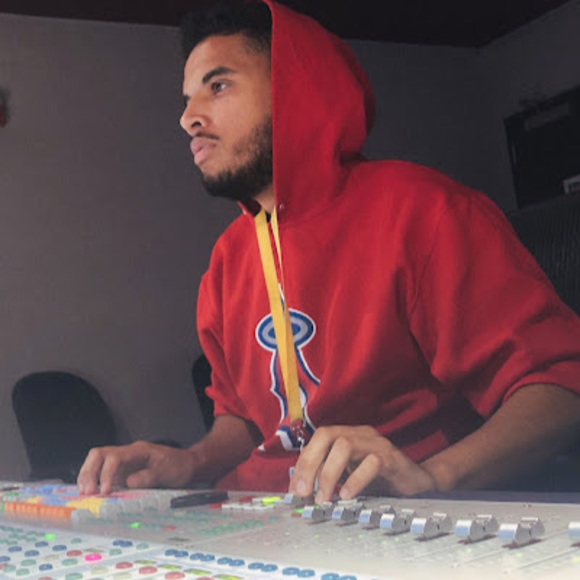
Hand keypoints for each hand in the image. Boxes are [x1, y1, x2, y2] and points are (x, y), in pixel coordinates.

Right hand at [77, 441, 197, 494]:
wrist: (187, 464)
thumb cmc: (179, 466)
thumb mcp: (168, 472)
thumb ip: (148, 476)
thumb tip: (127, 483)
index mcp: (138, 451)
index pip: (115, 457)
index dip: (106, 474)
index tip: (104, 491)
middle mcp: (127, 454)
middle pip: (99, 454)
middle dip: (89, 472)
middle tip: (87, 493)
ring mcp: (123, 462)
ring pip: (97, 461)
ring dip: (87, 476)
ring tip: (84, 494)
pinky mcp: (123, 471)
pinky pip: (102, 472)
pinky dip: (94, 481)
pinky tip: (90, 493)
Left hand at [288, 425, 435, 502]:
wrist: (417, 482)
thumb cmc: (380, 478)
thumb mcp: (349, 474)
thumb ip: (329, 475)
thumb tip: (300, 490)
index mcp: (347, 434)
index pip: (317, 439)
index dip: (303, 463)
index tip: (294, 489)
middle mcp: (359, 434)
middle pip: (326, 435)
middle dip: (310, 463)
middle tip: (303, 492)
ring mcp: (376, 443)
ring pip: (344, 445)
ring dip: (328, 473)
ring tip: (323, 498)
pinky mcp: (391, 458)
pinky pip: (371, 463)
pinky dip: (355, 480)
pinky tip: (347, 496)